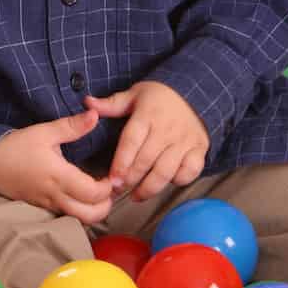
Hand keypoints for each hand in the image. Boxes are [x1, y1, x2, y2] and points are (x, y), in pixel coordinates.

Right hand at [0, 108, 113, 223]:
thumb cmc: (16, 147)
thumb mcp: (44, 132)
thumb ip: (72, 126)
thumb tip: (95, 115)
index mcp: (58, 176)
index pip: (93, 193)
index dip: (107, 187)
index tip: (110, 175)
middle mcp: (55, 196)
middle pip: (90, 215)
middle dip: (105, 206)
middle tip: (108, 189)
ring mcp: (48, 205)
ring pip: (78, 220)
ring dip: (93, 210)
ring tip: (96, 193)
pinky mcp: (42, 208)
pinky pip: (66, 216)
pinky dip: (79, 211)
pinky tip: (79, 195)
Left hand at [85, 81, 208, 201]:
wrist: (194, 91)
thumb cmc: (159, 96)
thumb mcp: (134, 94)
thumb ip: (111, 104)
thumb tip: (87, 102)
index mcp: (148, 114)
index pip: (131, 142)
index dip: (121, 163)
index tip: (112, 179)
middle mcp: (167, 129)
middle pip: (146, 160)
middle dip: (131, 179)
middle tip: (119, 189)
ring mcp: (185, 140)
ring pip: (166, 171)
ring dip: (150, 187)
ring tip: (136, 195)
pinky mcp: (199, 149)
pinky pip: (190, 171)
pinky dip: (178, 181)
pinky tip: (165, 183)